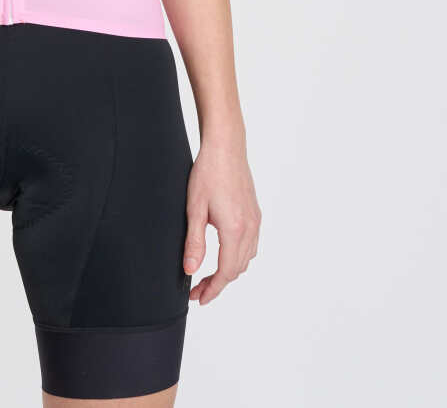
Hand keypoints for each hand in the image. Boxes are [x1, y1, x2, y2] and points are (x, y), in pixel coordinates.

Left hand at [183, 137, 260, 304]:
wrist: (226, 146)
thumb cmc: (208, 173)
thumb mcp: (194, 208)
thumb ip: (193, 242)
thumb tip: (190, 270)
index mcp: (235, 230)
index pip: (226, 272)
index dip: (213, 289)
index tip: (198, 299)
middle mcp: (250, 228)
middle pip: (237, 269)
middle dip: (218, 283)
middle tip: (197, 289)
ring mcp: (255, 220)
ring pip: (246, 258)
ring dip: (229, 270)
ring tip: (209, 274)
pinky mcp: (254, 212)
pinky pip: (250, 244)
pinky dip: (238, 256)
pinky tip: (224, 252)